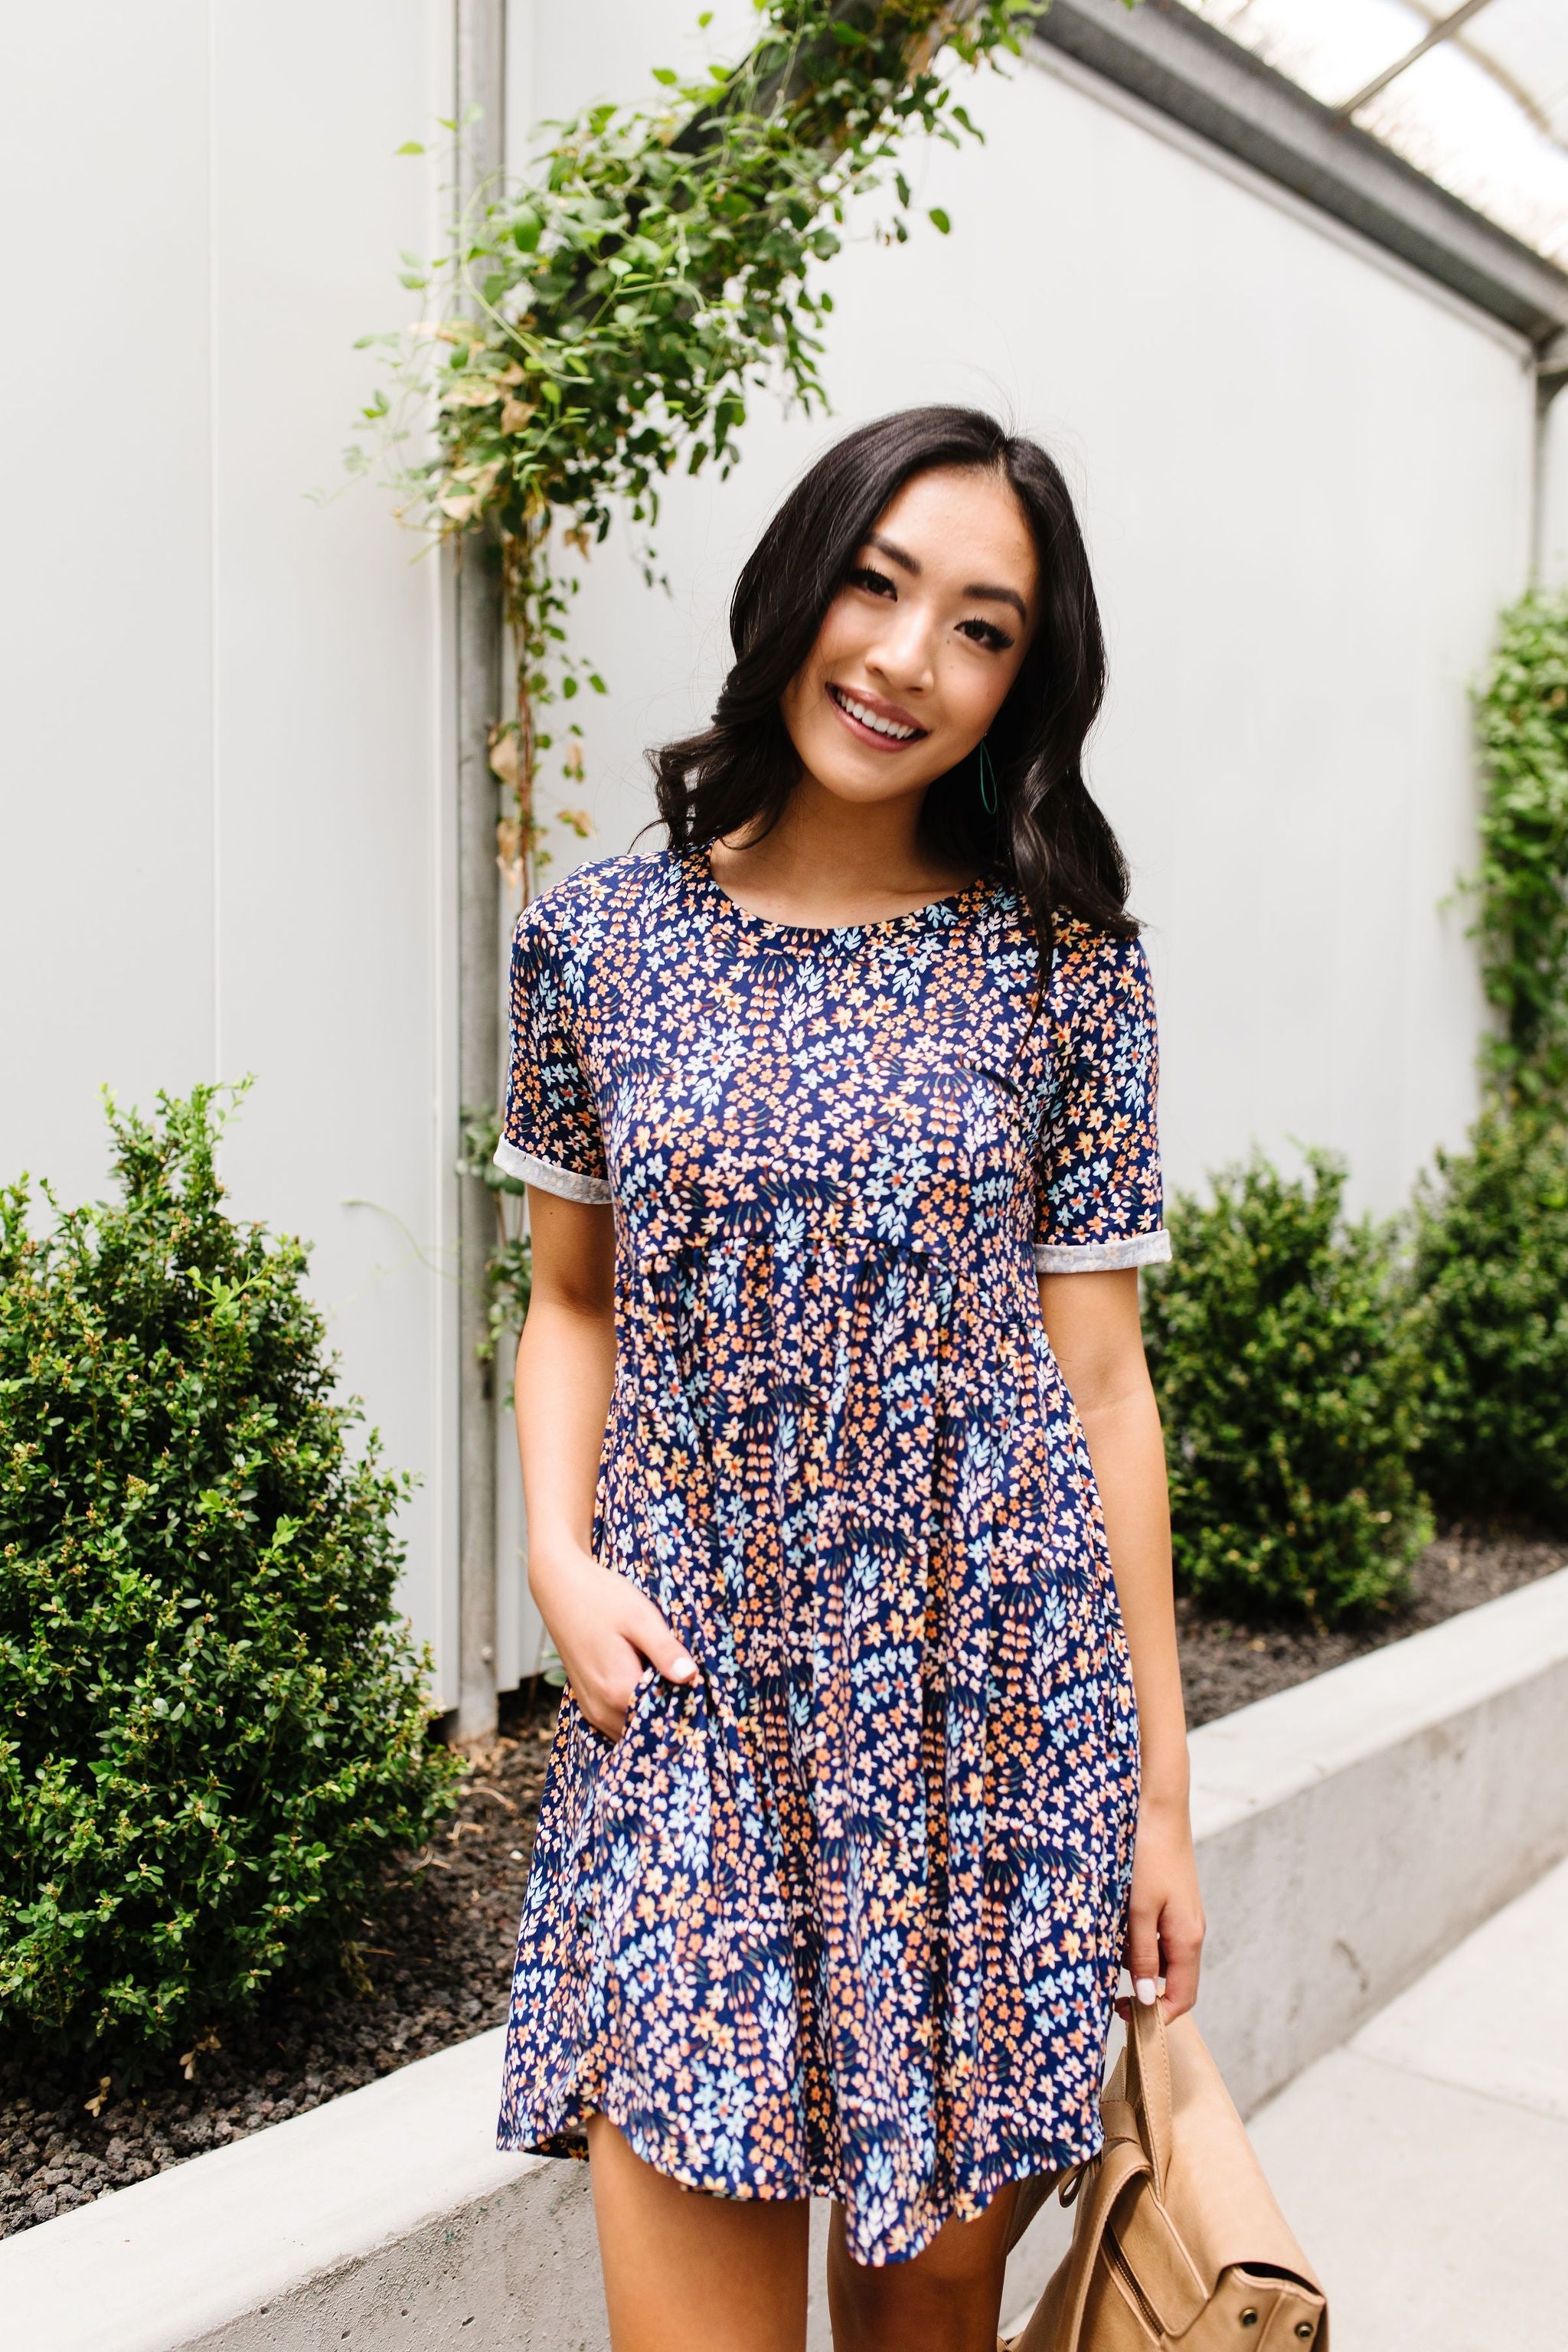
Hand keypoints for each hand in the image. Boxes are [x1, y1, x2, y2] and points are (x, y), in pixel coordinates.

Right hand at [531, 1545, 695, 1741]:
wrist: (561, 1586)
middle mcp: (601, 1708)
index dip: (686, 1712)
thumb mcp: (641, 1617)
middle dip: (669, 1718)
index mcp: (617, 1690)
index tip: (702, 1698)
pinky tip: (647, 1687)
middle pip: (645, 1732)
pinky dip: (634, 1714)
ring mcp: (591, 1708)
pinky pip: (616, 1722)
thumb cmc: (602, 1597)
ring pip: (629, 1730)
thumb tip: (691, 1676)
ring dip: (650, 1717)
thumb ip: (665, 1650)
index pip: (662, 1722)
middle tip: (691, 1693)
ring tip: (670, 1688)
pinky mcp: (586, 1701)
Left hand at [1116, 1789, 1204, 2023]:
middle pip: (1171, 1979)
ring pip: (1160, 1955)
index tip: (1124, 2016)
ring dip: (1134, 1958)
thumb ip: (1141, 1955)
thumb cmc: (1147, 1856)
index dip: (1157, 2015)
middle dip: (1141, 1986)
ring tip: (1107, 1939)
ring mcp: (1182, 1915)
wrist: (1157, 1806)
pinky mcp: (1170, 1900)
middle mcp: (1190, 1931)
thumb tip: (1146, 1998)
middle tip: (1106, 1983)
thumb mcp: (1137, 1910)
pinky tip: (1115, 1919)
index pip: (1182, 1998)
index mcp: (1188, 1939)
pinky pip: (1155, 1933)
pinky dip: (1135, 1935)